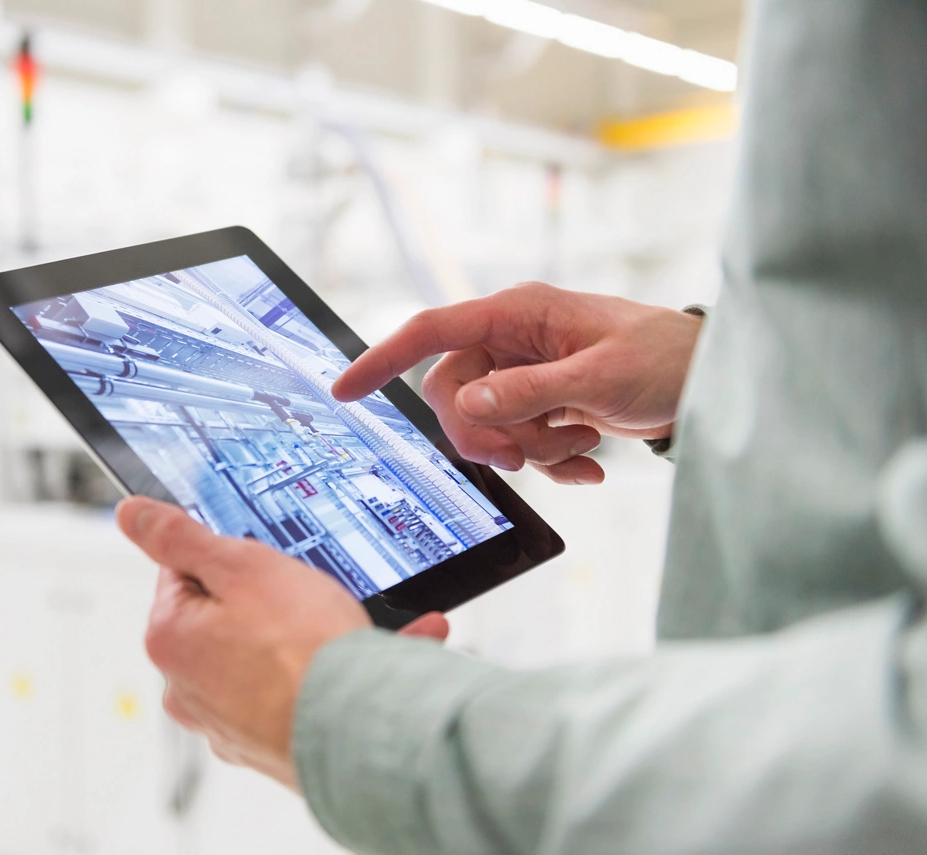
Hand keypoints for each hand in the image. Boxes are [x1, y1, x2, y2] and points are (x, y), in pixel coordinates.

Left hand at [117, 497, 448, 790]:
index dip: (230, 559)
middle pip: (220, 617)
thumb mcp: (242, 567)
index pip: (183, 572)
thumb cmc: (302, 653)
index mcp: (169, 638)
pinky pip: (287, 694)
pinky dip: (315, 679)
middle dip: (264, 602)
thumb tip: (134, 516)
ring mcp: (224, 722)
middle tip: (306, 599)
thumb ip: (182, 538)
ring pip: (258, 658)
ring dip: (296, 642)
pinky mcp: (264, 743)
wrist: (359, 730)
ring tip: (341, 635)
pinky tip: (350, 668)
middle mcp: (185, 687)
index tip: (264, 565)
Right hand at [332, 282, 702, 484]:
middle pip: (454, 393)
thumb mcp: (598, 377)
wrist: (709, 382)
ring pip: (485, 423)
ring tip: (579, 443)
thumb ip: (529, 392)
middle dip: (486, 432)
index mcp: (517, 313)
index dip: (382, 359)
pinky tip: (588, 458)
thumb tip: (468, 405)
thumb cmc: (666, 359)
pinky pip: (518, 440)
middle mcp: (513, 340)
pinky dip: (549, 460)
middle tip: (523, 454)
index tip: (346, 390)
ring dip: (527, 448)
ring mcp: (526, 373)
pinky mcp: (543, 403)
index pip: (432, 330)